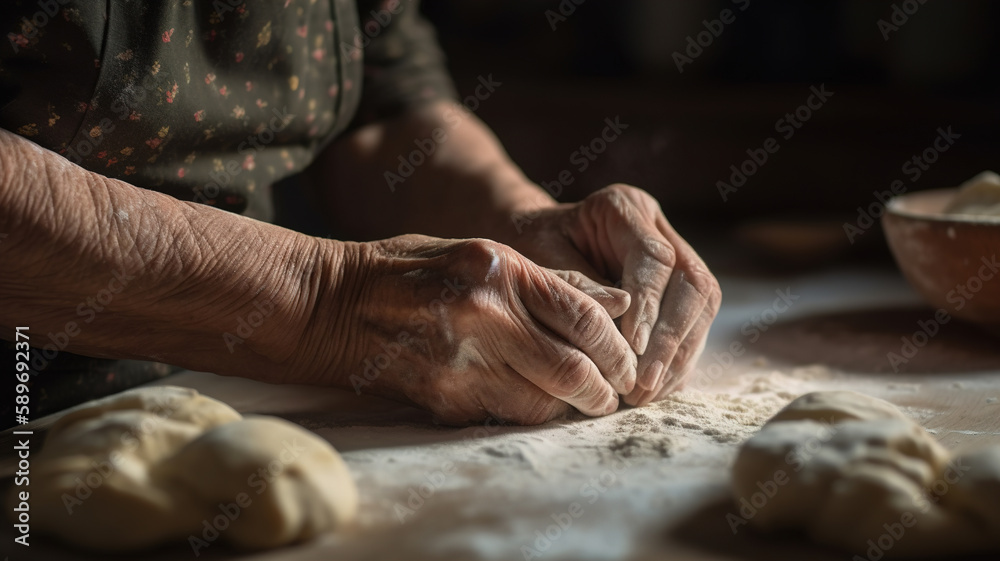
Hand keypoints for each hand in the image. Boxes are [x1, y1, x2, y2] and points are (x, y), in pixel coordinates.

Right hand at [302, 235, 636, 424]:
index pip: (584, 318)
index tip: (626, 362)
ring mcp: (460, 363)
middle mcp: (484, 318)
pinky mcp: (442, 400)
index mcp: (499, 271)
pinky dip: (528, 412)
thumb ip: (550, 280)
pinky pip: (505, 416)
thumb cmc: (413, 269)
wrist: (332, 305)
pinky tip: (531, 399)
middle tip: (614, 393)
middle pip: (573, 370)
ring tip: (579, 399)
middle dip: (605, 390)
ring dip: (569, 407)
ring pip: (544, 404)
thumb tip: (617, 302)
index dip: (617, 348)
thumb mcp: (482, 253)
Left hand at [508, 184, 721, 405]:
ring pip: (702, 306)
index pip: (655, 259)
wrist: (529, 242)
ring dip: (679, 356)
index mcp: (624, 207)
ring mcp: (675, 255)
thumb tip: (619, 332)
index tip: (633, 349)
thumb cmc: (528, 249)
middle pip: (694, 283)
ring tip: (647, 394)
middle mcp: (658, 227)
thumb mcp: (539, 260)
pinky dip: (678, 360)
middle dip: (672, 339)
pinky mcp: (677, 288)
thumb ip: (579, 289)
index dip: (649, 307)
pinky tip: (655, 389)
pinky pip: (695, 325)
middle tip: (644, 384)